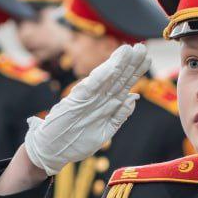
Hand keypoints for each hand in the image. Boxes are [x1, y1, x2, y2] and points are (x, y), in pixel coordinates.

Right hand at [23, 43, 149, 175]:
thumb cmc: (76, 141)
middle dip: (130, 63)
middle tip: (142, 47)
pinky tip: (111, 67)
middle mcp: (98, 99)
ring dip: (117, 64)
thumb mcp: (105, 131)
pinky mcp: (74, 102)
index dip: (135, 72)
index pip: (124, 85)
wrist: (50, 150)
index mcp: (106, 105)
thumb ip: (119, 116)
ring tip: (128, 49)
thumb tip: (134, 97)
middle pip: (117, 78)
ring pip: (105, 79)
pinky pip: (90, 88)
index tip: (147, 58)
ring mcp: (86, 99)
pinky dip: (101, 78)